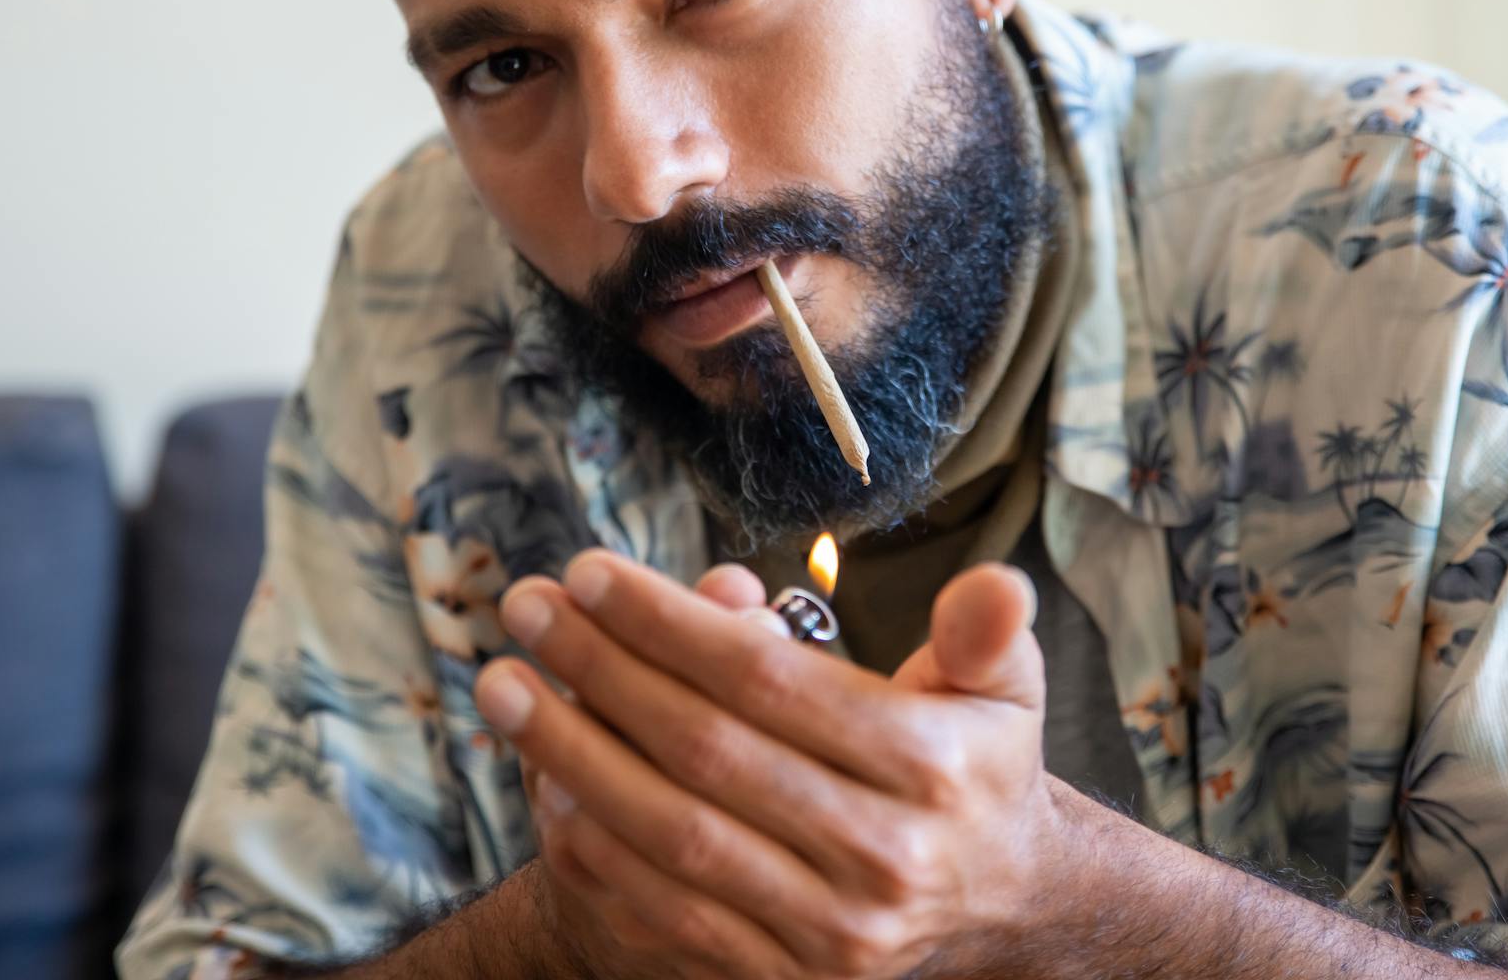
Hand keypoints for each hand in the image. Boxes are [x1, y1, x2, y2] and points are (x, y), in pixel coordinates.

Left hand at [473, 550, 1068, 979]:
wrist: (996, 906)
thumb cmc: (974, 764)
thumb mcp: (1004, 686)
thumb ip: (987, 632)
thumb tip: (997, 586)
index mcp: (932, 770)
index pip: (771, 684)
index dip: (669, 626)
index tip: (589, 572)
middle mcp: (883, 861)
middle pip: (708, 753)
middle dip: (601, 670)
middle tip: (526, 607)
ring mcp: (829, 936)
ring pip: (672, 835)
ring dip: (570, 754)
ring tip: (503, 685)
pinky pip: (664, 912)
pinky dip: (594, 846)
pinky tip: (544, 781)